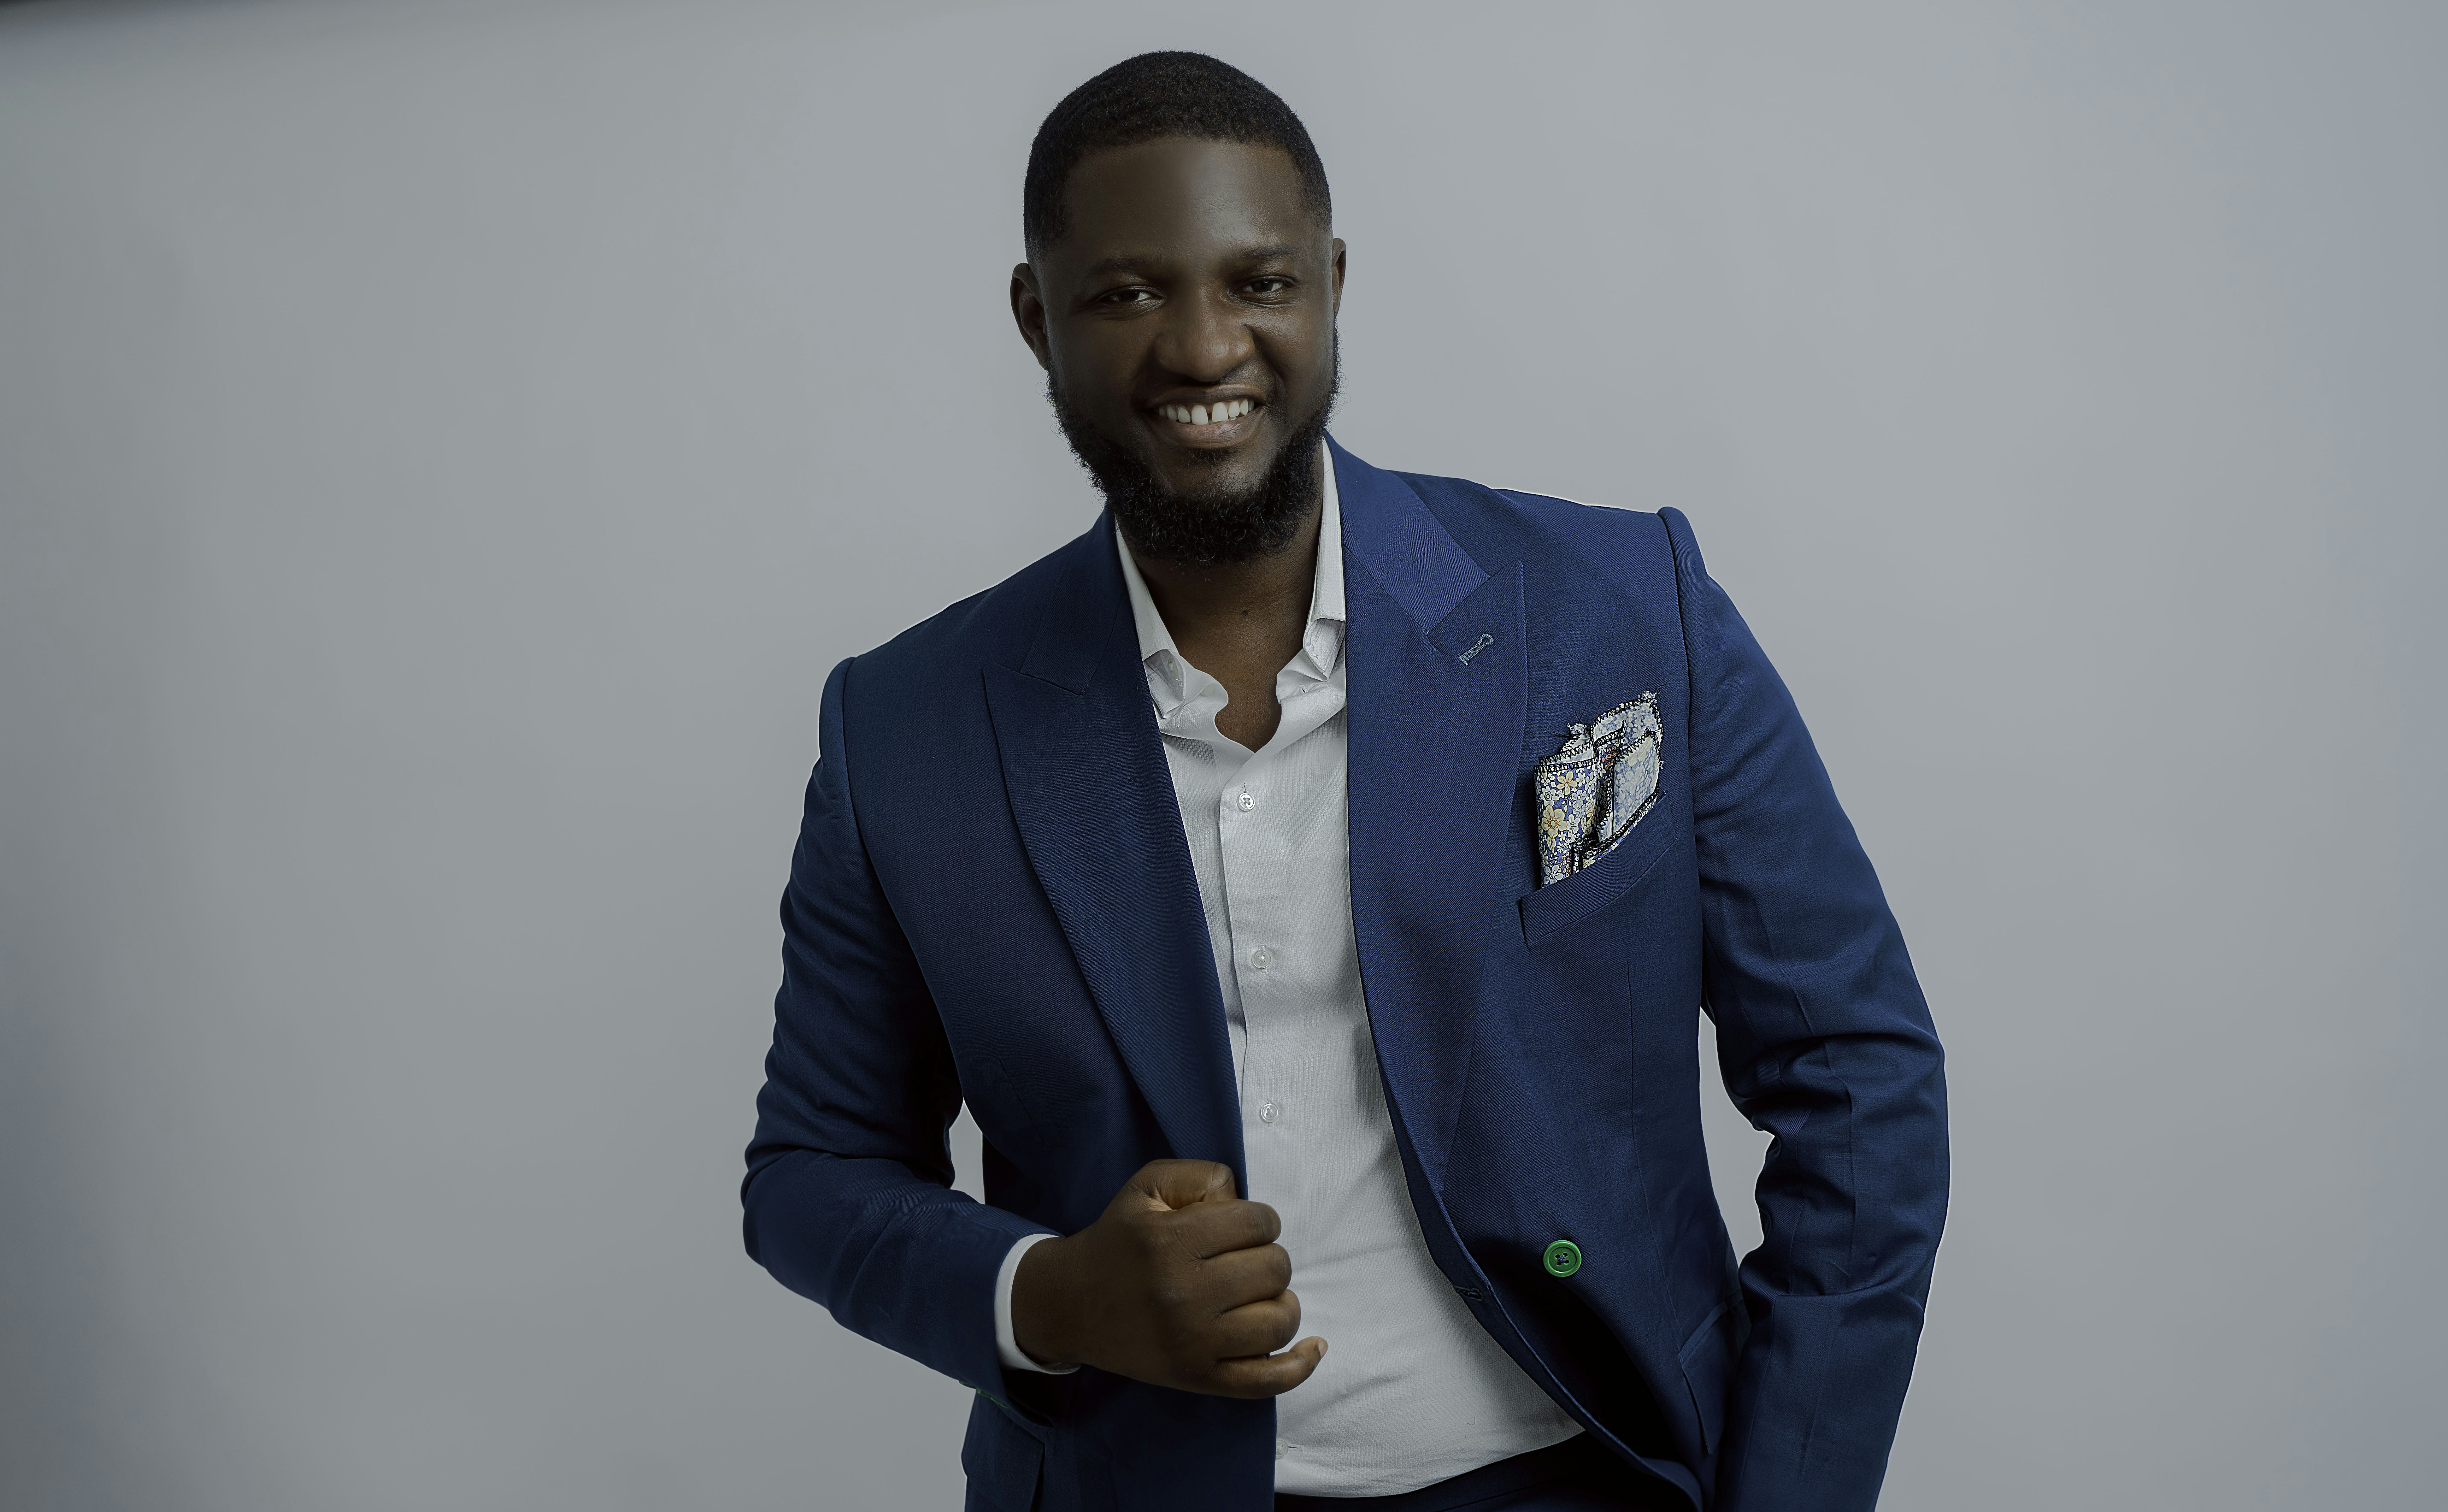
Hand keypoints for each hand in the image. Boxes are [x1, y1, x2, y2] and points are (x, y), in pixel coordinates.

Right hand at [1010, 1159, 1326, 1397]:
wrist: (1070, 1305)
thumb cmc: (1118, 1240)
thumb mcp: (1148, 1185)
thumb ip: (1202, 1176)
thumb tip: (1245, 1203)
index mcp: (1170, 1241)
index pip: (1258, 1222)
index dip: (1258, 1220)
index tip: (1238, 1229)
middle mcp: (1183, 1294)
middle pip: (1275, 1268)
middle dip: (1266, 1257)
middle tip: (1238, 1262)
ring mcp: (1192, 1343)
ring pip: (1280, 1320)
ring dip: (1279, 1302)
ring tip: (1254, 1296)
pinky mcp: (1198, 1378)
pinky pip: (1267, 1380)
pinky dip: (1300, 1365)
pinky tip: (1314, 1345)